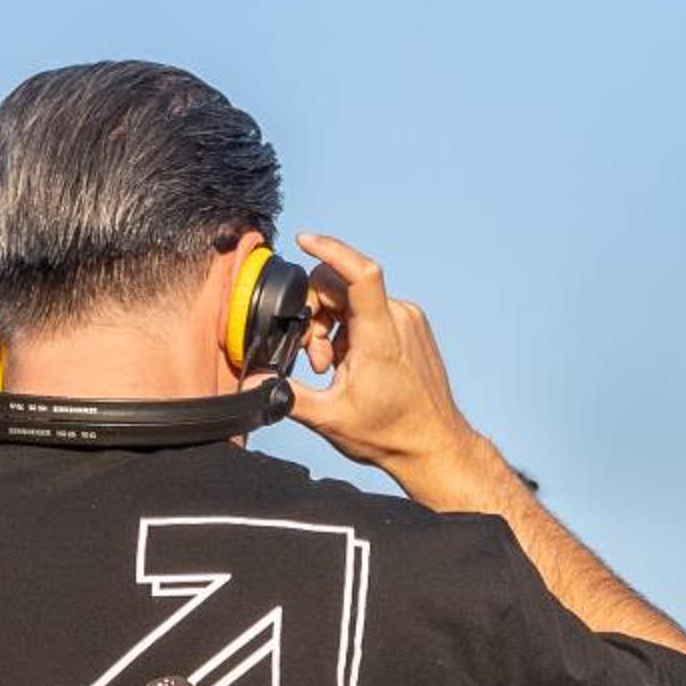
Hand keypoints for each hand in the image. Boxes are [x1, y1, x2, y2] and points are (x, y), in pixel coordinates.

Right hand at [287, 233, 487, 490]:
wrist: (433, 445)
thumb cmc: (390, 433)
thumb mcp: (329, 417)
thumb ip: (286, 395)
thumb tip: (253, 384)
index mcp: (379, 335)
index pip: (359, 273)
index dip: (330, 250)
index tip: (305, 241)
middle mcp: (398, 318)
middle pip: (342, 286)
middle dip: (316, 315)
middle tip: (316, 359)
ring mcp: (408, 319)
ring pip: (353, 299)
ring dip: (332, 326)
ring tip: (333, 366)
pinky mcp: (411, 324)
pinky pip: (370, 310)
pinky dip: (349, 329)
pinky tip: (349, 362)